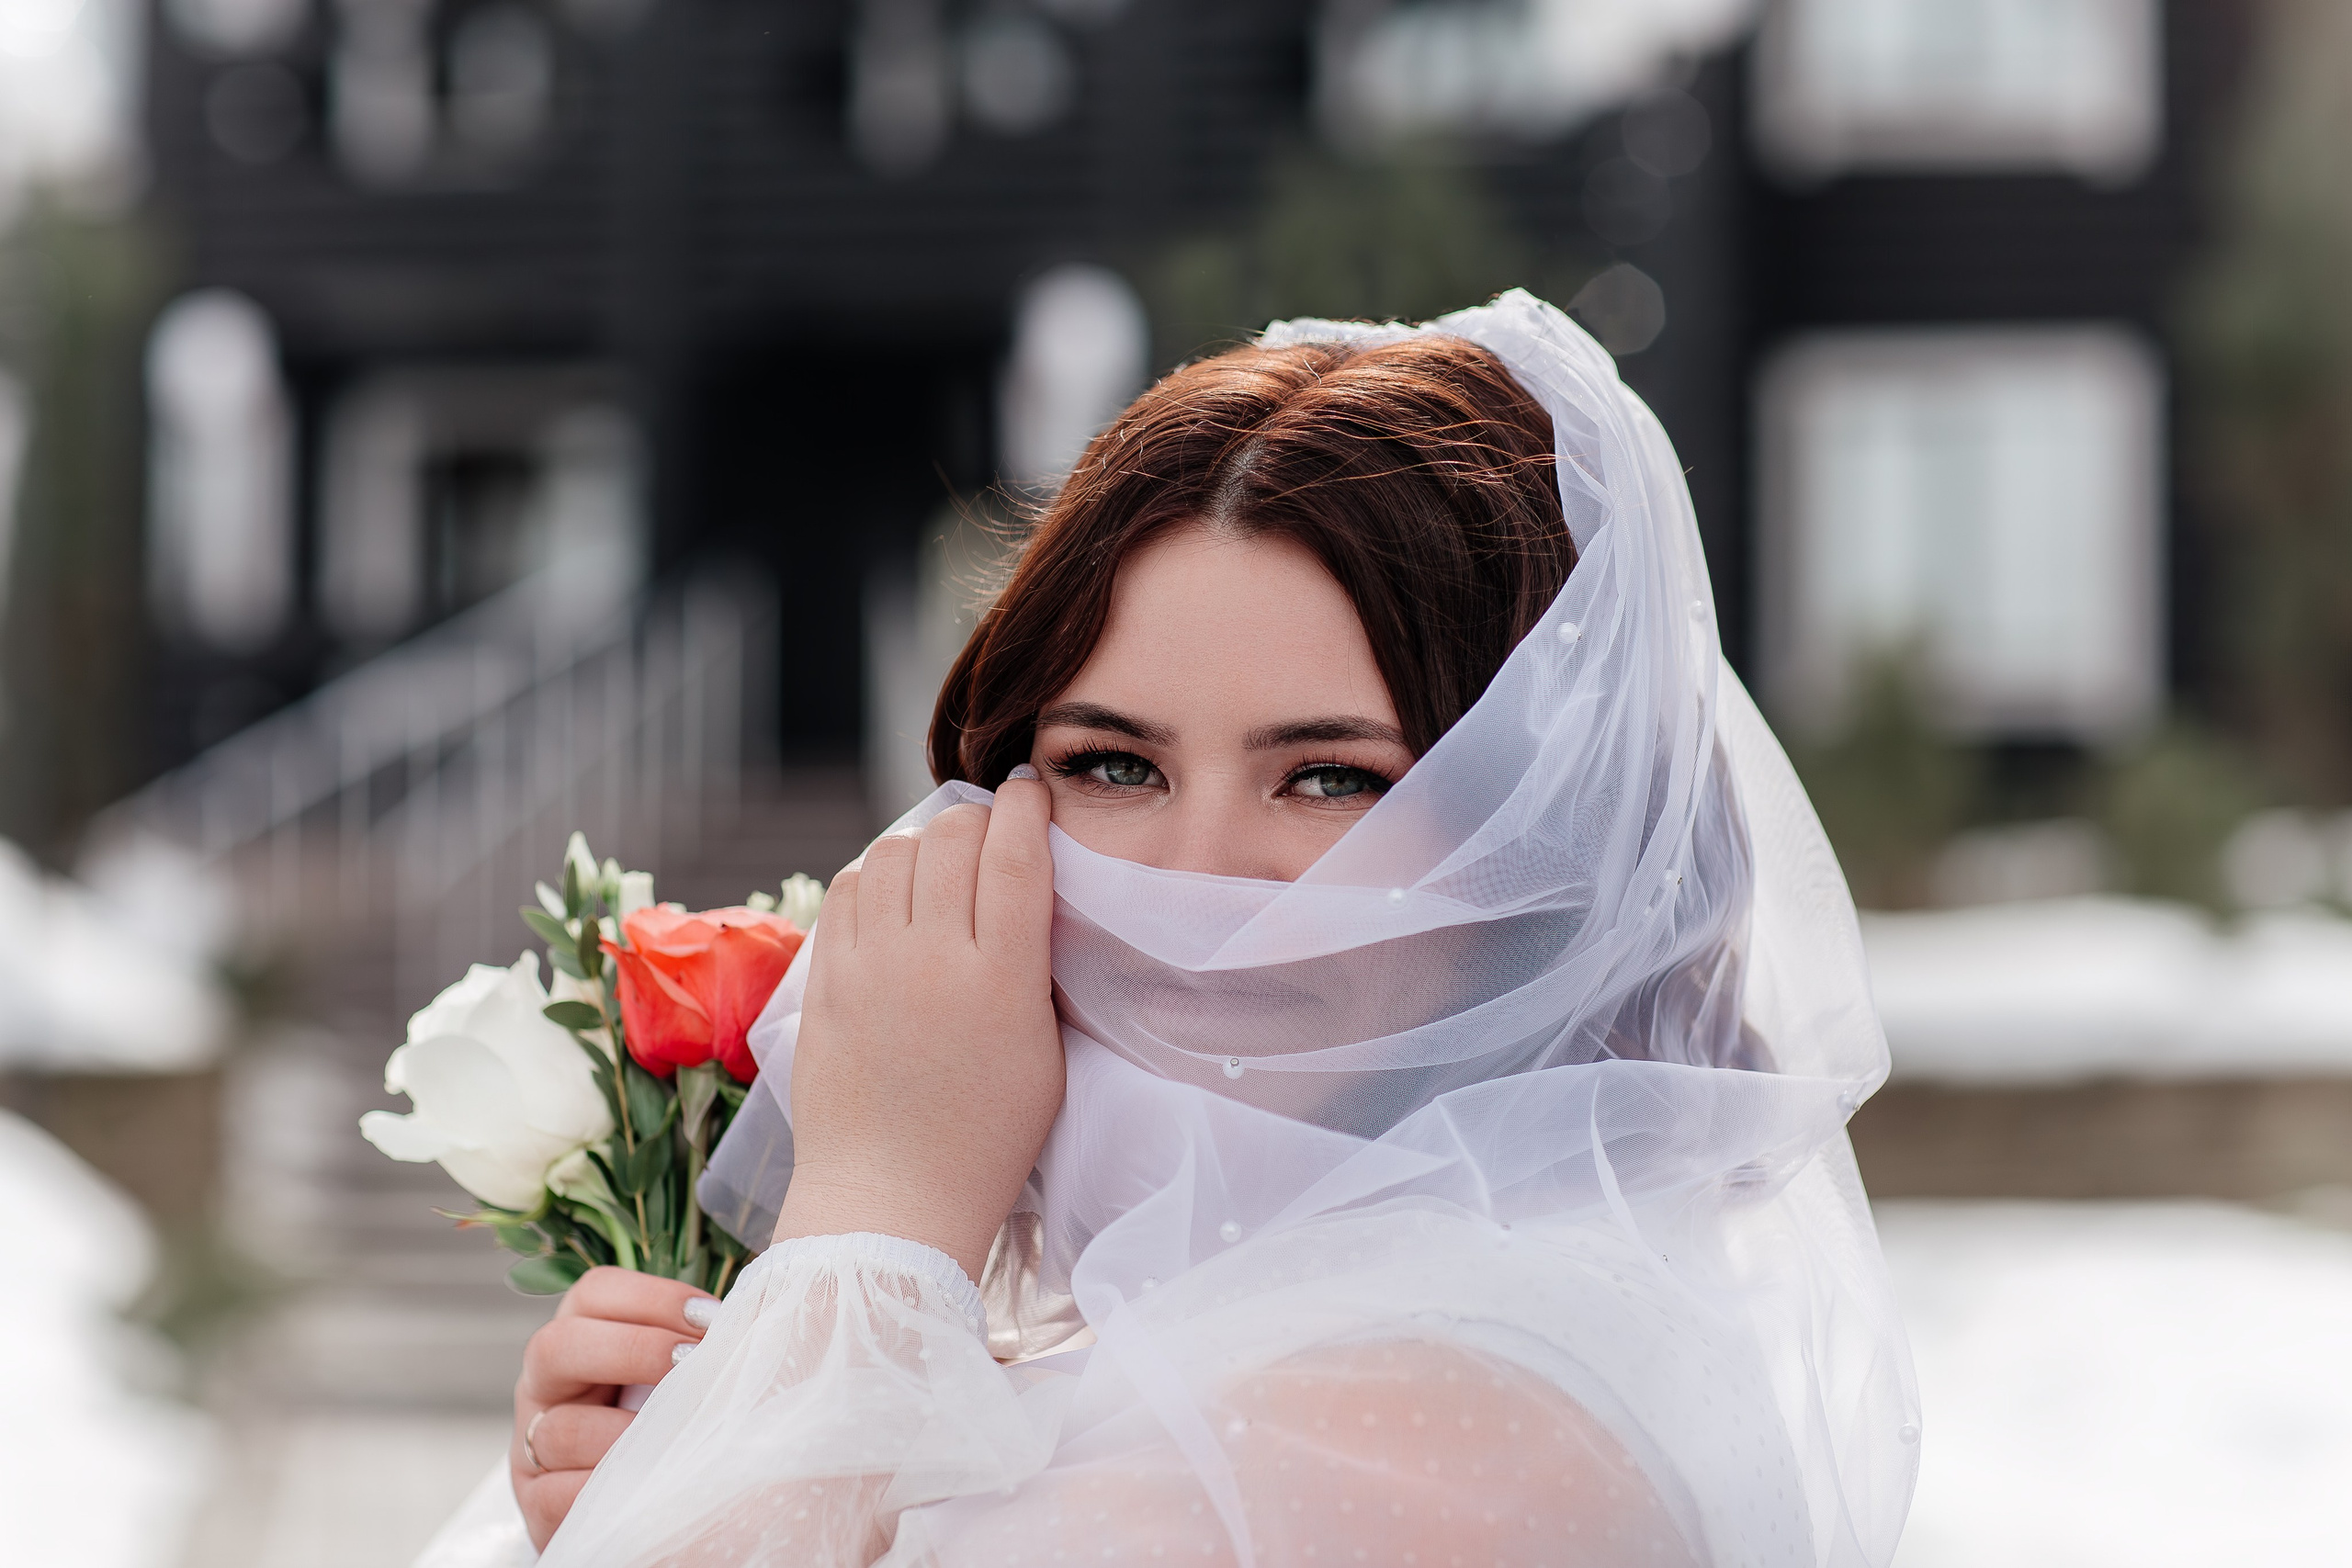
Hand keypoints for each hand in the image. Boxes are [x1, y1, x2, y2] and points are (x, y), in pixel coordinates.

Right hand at [511, 1267, 714, 1549]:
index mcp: (580, 1339)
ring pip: (561, 1429)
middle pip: (555, 1346)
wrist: (640, 1511)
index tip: (712, 1318)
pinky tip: (652, 1489)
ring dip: (628, 1433)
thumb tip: (757, 1313)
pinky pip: (560, 1494)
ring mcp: (533, 1447)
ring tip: (681, 1439)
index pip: (593, 1294)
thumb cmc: (668, 1428)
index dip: (653, 1297)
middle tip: (692, 1364)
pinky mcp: (537, 1504)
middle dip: (634, 1350)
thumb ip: (699, 1345)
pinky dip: (609, 1489)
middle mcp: (545, 1387)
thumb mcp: (675, 1378)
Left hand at [774, 780, 1062, 1282]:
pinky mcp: (826, 981)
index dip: (1026, 808)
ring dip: (923, 841)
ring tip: (939, 861)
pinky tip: (891, 892)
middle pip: (952, 839)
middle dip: (976, 818)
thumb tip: (1029, 899)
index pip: (1015, 857)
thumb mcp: (1047, 1057)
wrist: (891, 1198)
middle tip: (988, 832)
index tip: (1031, 793)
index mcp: (1001, 982)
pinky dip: (873, 873)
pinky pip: (847, 889)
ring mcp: (870, 968)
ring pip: (893, 851)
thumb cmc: (987, 1141)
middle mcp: (932, 962)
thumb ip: (1038, 972)